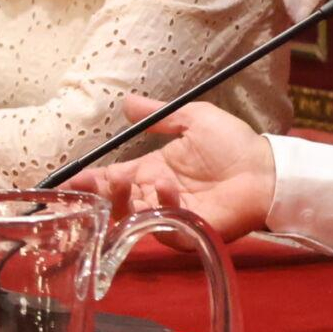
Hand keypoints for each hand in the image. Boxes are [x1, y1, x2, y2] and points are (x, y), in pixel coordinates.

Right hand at [63, 95, 275, 242]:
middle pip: (114, 201)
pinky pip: (162, 223)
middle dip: (98, 195)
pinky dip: (160, 204)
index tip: (66, 181)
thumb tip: (124, 101)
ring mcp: (169, 213)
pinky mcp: (185, 230)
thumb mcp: (193, 119)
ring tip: (135, 180)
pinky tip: (167, 186)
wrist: (266, 169)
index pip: (112, 178)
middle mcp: (155, 194)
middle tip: (89, 186)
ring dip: (129, 197)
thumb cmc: (234, 143)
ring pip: (132, 214)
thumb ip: (159, 115)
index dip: (89, 180)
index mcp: (152, 170)